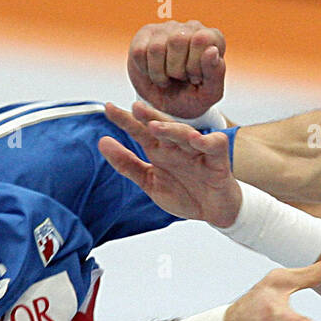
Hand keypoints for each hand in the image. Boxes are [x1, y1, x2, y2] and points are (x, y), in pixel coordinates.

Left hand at [99, 101, 242, 226]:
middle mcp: (177, 147)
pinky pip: (215, 145)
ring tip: (155, 127)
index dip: (125, 120)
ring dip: (172, 129)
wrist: (214, 212)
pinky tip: (195, 140)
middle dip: (150, 116)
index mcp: (160, 151)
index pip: (141, 131)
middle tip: (135, 108)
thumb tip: (102, 142)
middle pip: (163, 126)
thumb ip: (127, 164)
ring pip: (185, 134)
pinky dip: (207, 141)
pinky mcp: (218, 160)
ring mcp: (197, 152)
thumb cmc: (186, 194)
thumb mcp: (150, 182)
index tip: (108, 108)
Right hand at [127, 20, 225, 119]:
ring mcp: (167, 28)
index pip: (202, 39)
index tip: (195, 78)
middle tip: (180, 79)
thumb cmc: (191, 97)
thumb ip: (215, 74)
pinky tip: (154, 73)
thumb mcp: (208, 94)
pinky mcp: (145, 35)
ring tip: (167, 79)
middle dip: (177, 70)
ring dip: (160, 74)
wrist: (165, 107)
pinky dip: (146, 71)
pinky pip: (140, 52)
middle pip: (178, 40)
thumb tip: (212, 50)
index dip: (195, 65)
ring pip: (157, 48)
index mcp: (213, 39)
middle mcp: (191, 27)